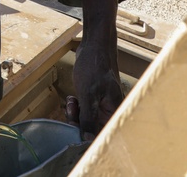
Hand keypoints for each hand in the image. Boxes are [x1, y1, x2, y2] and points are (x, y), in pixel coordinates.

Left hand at [71, 0, 123, 138]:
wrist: (94, 45)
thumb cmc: (95, 67)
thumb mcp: (89, 94)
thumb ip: (89, 118)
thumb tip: (88, 140)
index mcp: (115, 112)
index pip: (104, 136)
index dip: (90, 140)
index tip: (76, 138)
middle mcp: (110, 112)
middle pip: (94, 131)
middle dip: (79, 124)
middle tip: (71, 111)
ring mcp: (102, 106)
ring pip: (87, 121)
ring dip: (76, 115)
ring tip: (72, 101)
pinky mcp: (94, 99)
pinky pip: (85, 111)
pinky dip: (77, 108)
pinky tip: (72, 97)